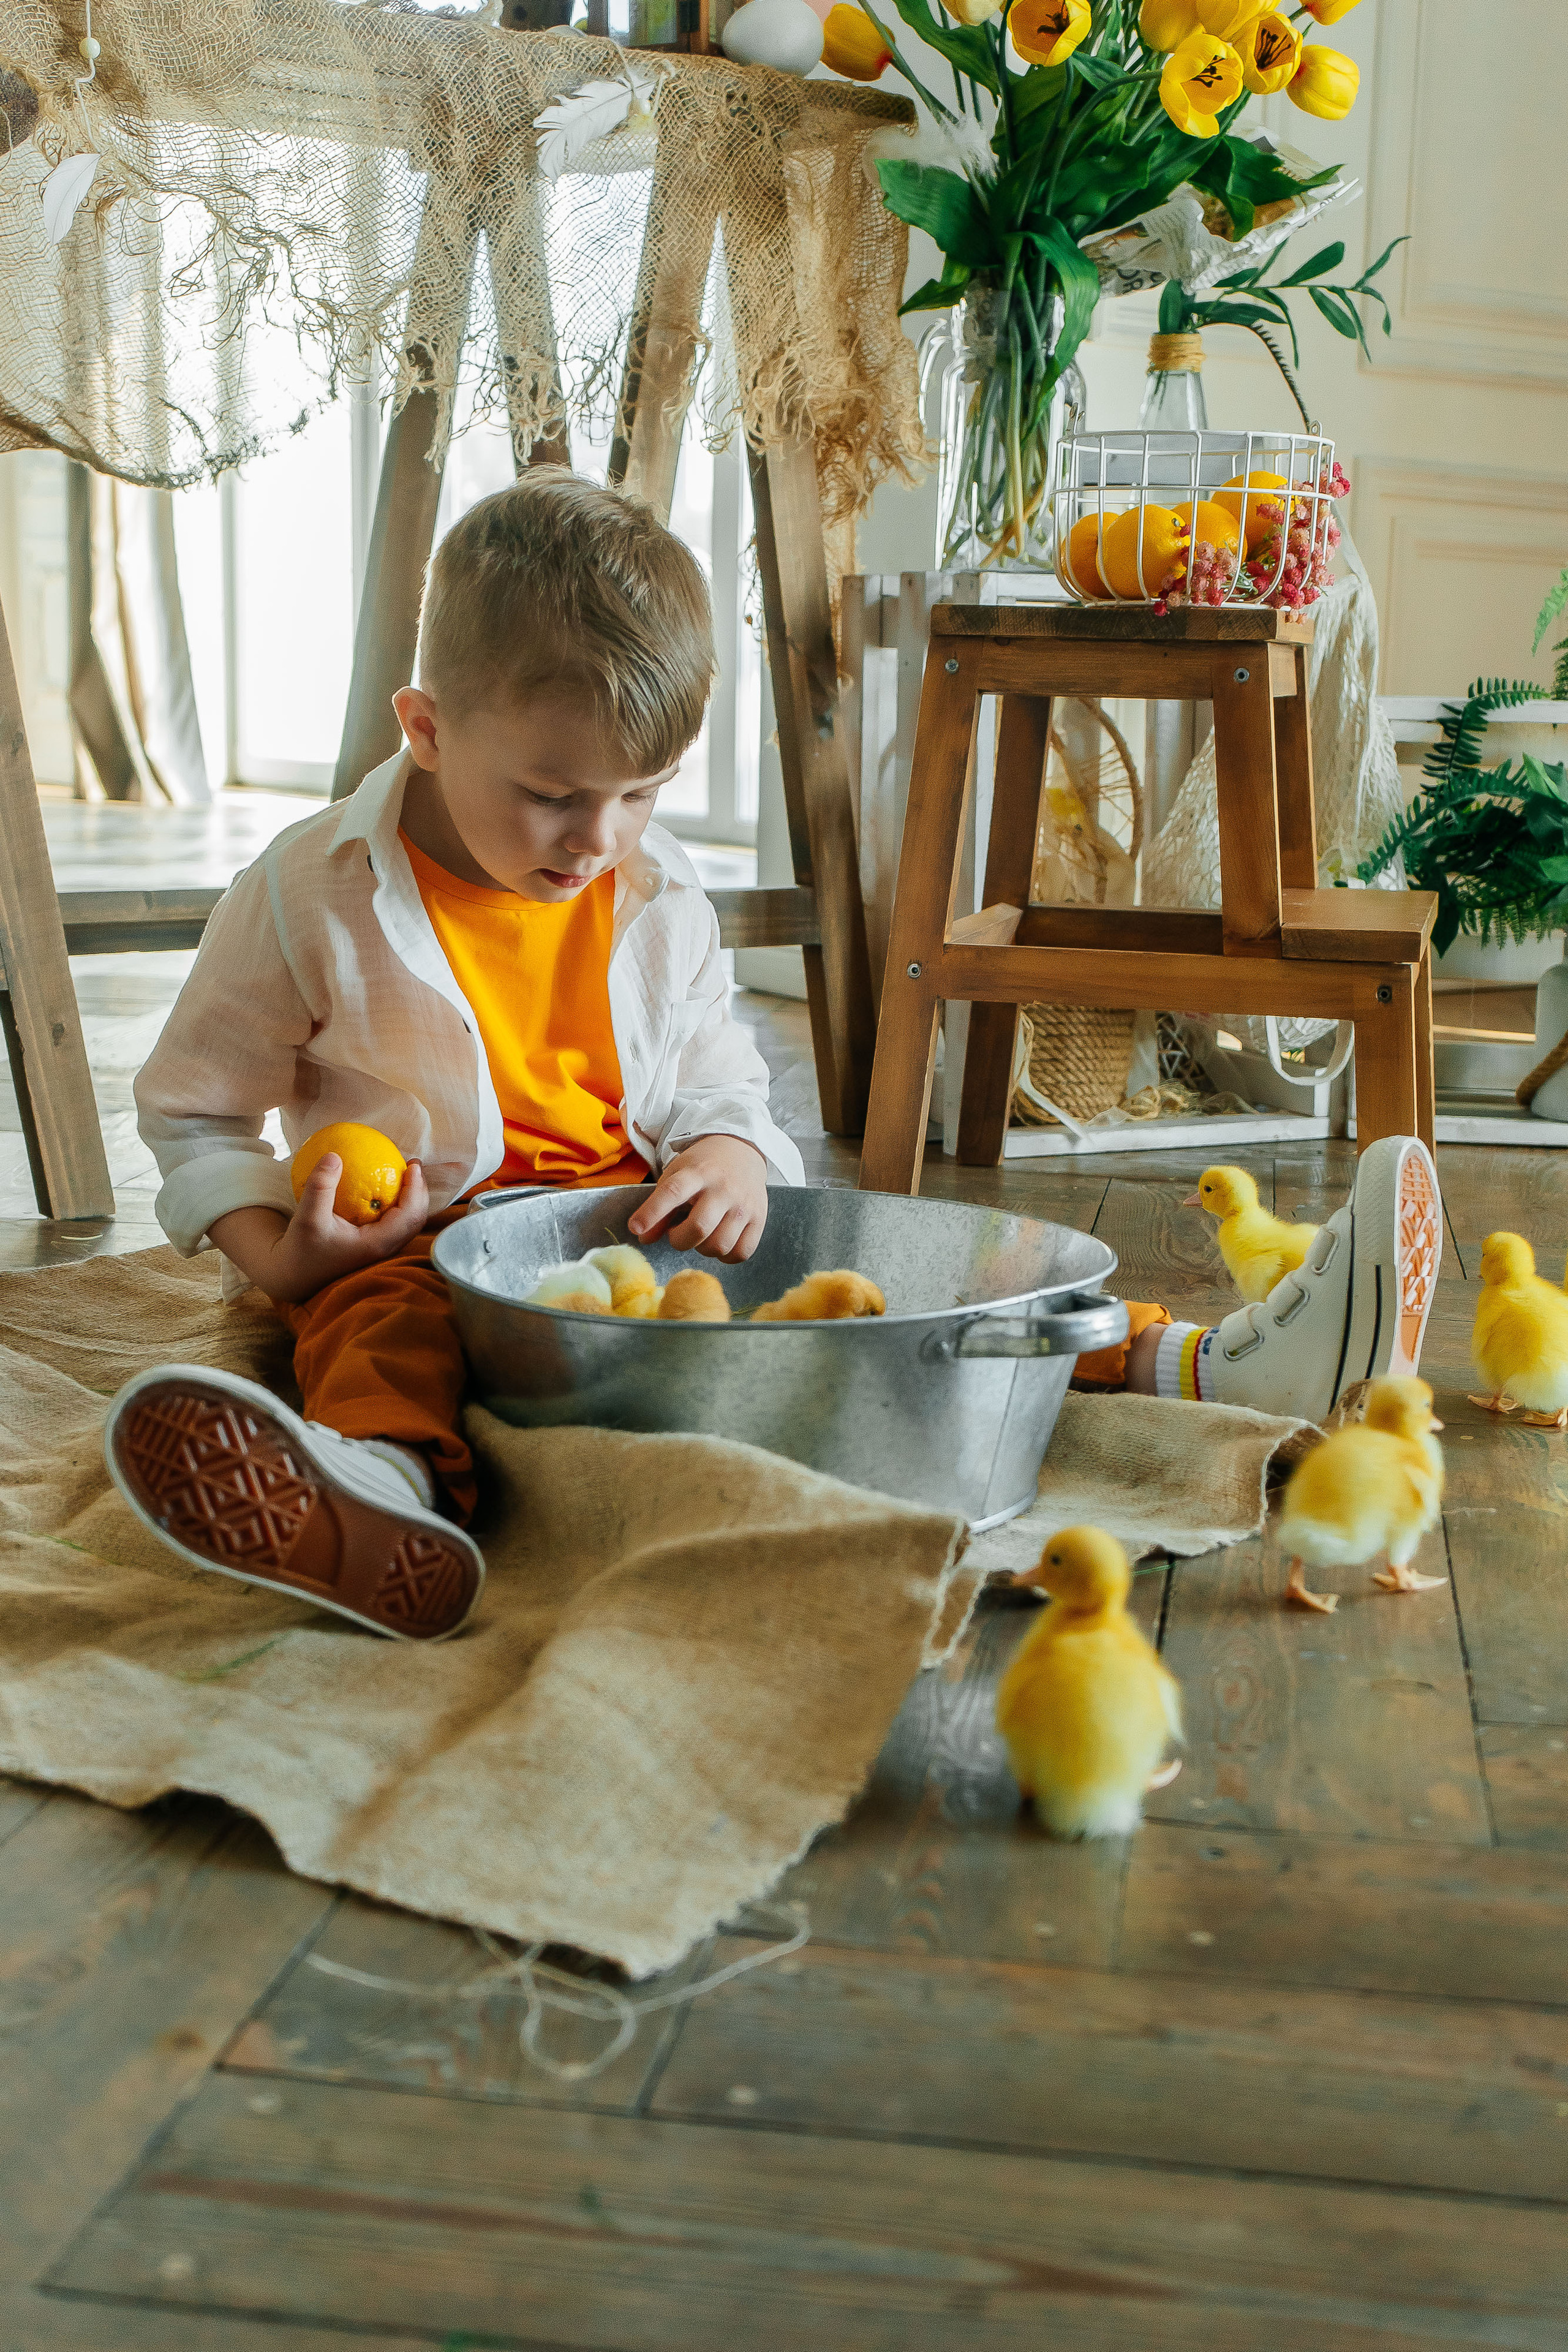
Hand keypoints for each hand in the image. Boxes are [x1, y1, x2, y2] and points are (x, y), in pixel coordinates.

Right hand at [209, 1156, 429, 1304]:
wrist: (293, 1277)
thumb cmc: (300, 1249)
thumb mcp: (306, 1217)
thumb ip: (320, 1187)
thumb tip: (334, 1155)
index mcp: (376, 1243)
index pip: (409, 1215)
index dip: (416, 1189)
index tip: (412, 1165)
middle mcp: (383, 1249)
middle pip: (415, 1219)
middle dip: (419, 1191)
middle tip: (412, 1165)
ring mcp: (378, 1250)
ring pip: (407, 1223)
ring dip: (410, 1198)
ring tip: (404, 1173)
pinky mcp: (370, 1248)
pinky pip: (392, 1223)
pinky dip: (396, 1205)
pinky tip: (382, 1188)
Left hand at [628, 1135, 766, 1261]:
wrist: (742, 1151)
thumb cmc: (703, 1166)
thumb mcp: (676, 1176)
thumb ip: (658, 1208)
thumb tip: (643, 1238)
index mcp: (697, 1172)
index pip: (673, 1192)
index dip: (652, 1213)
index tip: (636, 1228)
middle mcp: (723, 1189)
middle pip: (699, 1227)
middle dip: (679, 1240)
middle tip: (676, 1233)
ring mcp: (744, 1205)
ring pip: (719, 1245)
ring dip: (702, 1248)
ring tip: (700, 1234)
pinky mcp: (760, 1218)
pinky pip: (741, 1253)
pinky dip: (725, 1256)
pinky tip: (718, 1241)